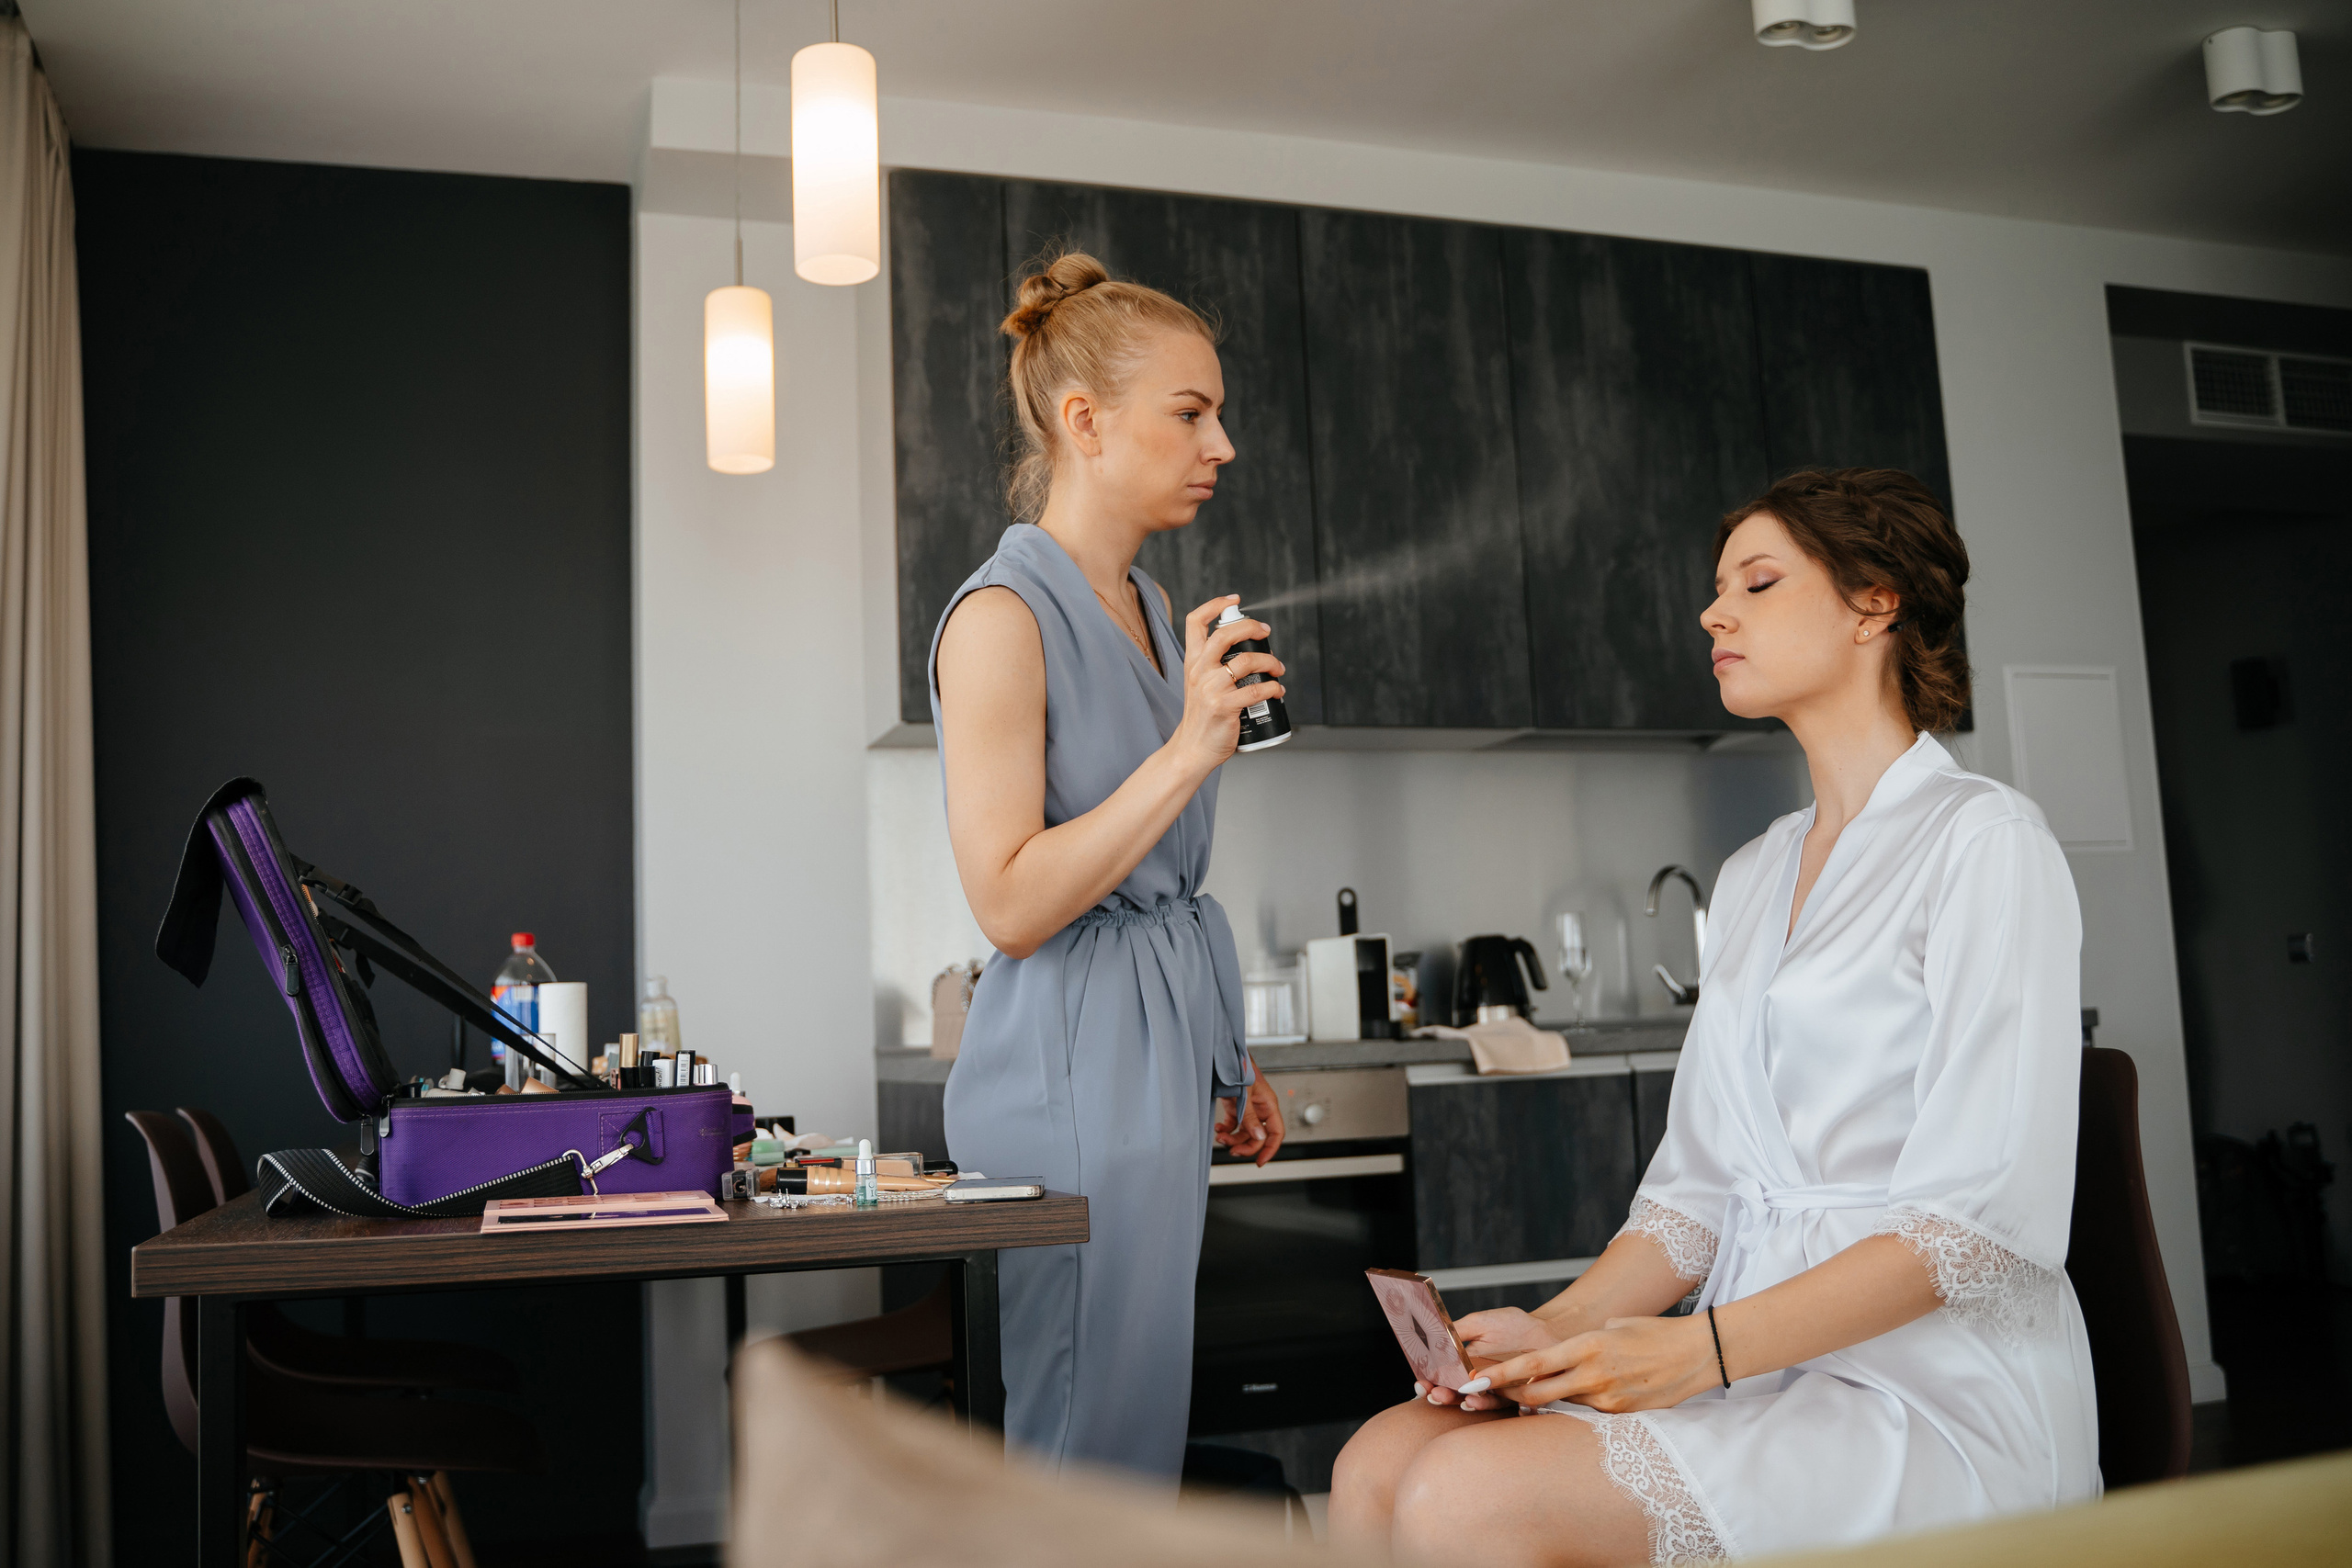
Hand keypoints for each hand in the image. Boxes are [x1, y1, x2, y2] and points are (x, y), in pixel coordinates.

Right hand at [1166, 596, 1283, 777]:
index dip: (1215, 605)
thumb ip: (1214, 666)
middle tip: (1265, 631)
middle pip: (1225, 634)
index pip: (1194, 622)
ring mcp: (1211, 689)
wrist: (1192, 748)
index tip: (1234, 600)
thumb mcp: (1199, 684)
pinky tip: (1278, 691)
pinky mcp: (1225, 707)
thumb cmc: (1202, 717)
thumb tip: (1246, 649)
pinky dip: (1273, 688)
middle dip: (1250, 627)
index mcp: (1192, 662)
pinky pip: (1257, 690)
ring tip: (1278, 669)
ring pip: (1246, 661)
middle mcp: (1199, 671)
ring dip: (1269, 661)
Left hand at [1213, 1070, 1286, 1165]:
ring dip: (1232, 1138)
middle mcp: (1259, 1108)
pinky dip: (1226, 1129)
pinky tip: (1218, 1128)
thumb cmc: (1239, 1067)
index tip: (1260, 1162)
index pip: (1276, 1132)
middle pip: (1257, 1136)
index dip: (1270, 1149)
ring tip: (1220, 1137)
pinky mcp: (1235, 1105)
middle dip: (1245, 1145)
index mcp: (1268, 1105)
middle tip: (1231, 1150)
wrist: (1223, 1054)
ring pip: (1244, 1132)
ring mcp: (1247, 1107)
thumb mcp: (1245, 1095)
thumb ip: (1251, 1117)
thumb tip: (1258, 1137)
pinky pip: (1233, 1124)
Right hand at [1420, 1309, 1560, 1411]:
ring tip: (1461, 1399)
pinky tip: (1478, 1400)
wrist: (1547, 1332)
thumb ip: (1457, 1331)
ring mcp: (1494, 1390)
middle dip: (1440, 1395)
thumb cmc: (1514, 1325)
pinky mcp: (1513, 1397)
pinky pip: (1499, 1405)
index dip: (1428, 1381)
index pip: (1440, 1375)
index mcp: (1463, 1361)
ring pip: (1473, 1401)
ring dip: (1463, 1403)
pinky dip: (1487, 1404)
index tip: (1422, 1383)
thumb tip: (1433, 1340)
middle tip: (1434, 1394)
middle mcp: (1476, 1379)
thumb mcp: (1480, 1322)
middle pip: (1452, 1392)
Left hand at [1476, 1314, 1720, 1413]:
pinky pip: (1588, 1411)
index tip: (1476, 1380)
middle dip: (1512, 1395)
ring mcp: (1607, 1399)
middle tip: (1490, 1393)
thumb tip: (1565, 1357)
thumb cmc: (1654, 1333)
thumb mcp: (1614, 1327)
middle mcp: (1593, 1375)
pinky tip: (1583, 1395)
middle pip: (1538, 1394)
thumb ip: (1584, 1344)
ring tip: (1537, 1389)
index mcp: (1587, 1347)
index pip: (1533, 1366)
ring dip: (1548, 1398)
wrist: (1697, 1353)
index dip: (1501, 1375)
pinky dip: (1578, 1404)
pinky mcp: (1620, 1414)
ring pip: (1561, 1402)